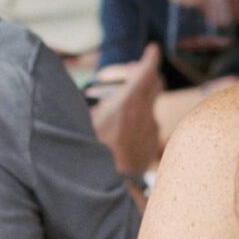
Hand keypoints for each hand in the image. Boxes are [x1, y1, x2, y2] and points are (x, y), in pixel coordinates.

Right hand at [90, 43, 164, 174]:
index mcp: (128, 104)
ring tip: (118, 109)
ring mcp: (151, 132)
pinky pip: (148, 127)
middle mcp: (145, 116)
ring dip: (139, 102)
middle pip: (154, 86)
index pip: (146, 72)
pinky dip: (139, 122)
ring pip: (150, 108)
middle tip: (132, 73)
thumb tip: (91, 99)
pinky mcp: (152, 146)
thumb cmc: (91, 155)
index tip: (152, 49)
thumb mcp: (83, 123)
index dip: (150, 58)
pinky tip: (123, 131)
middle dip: (145, 75)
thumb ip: (90, 105)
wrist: (111, 189)